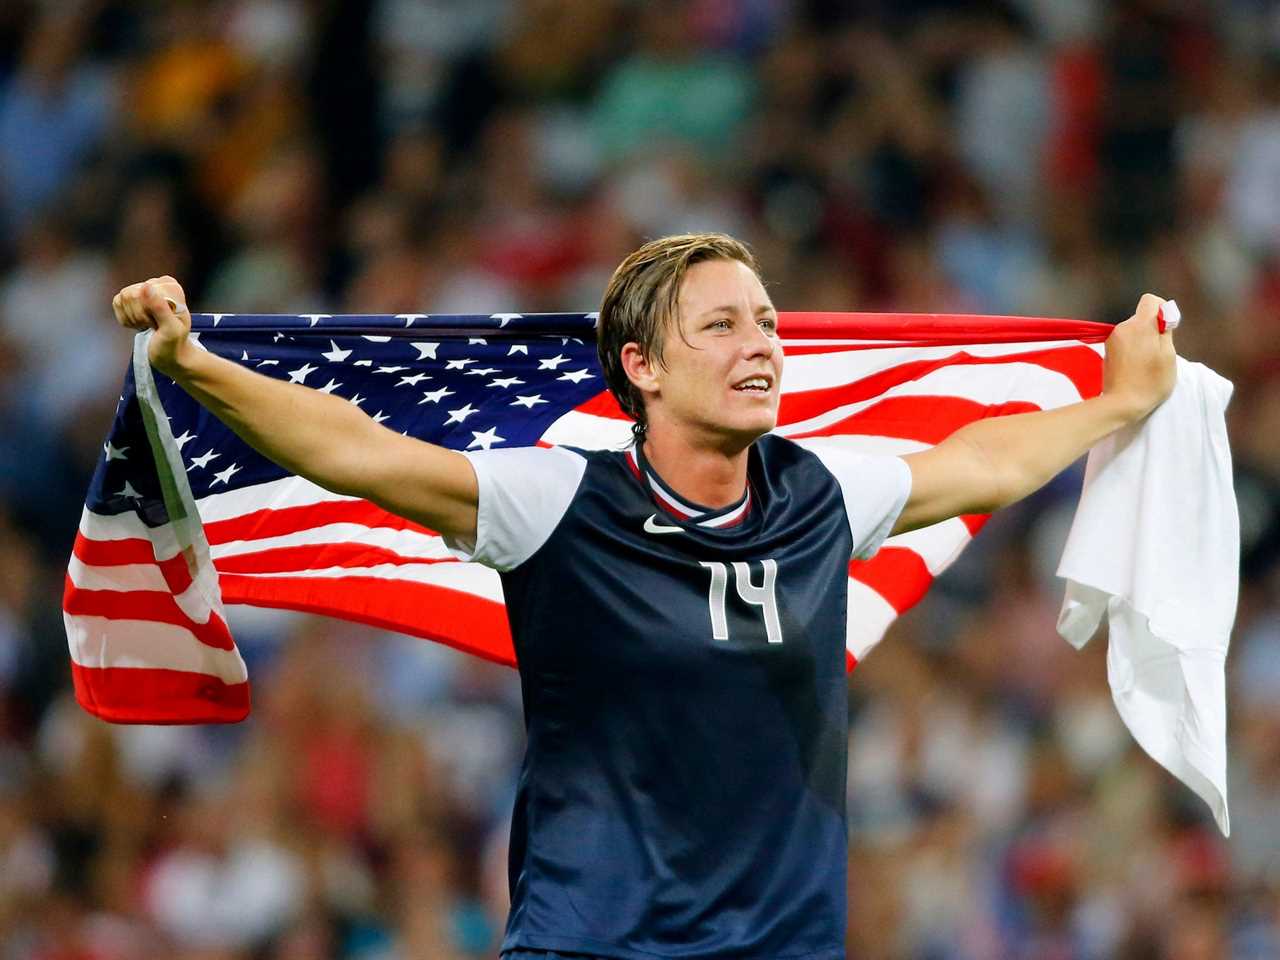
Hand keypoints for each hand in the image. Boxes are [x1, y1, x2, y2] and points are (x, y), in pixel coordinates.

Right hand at [112, 276, 193, 375]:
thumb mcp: (171, 330)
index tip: (159, 324)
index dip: (146, 312)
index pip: (142, 291)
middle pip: (130, 294)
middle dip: (139, 316)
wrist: (169, 355)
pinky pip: (117, 303)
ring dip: (133, 319)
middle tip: (154, 326)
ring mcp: (143, 290)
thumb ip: (160, 308)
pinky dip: (125, 319)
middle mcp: (157, 284)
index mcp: (170, 286)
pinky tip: (139, 324)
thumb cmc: (174, 344)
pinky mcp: (131, 299)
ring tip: (149, 326)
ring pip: (122, 299)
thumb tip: (146, 286)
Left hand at [1101, 293, 1176, 421]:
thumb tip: (1164, 313)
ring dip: (1142, 341)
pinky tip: (1136, 367)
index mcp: (1139, 326)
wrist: (1121, 403)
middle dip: (1152, 330)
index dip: (1162, 309)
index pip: (1149, 301)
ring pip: (1133, 331)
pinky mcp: (1107, 351)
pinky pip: (1125, 342)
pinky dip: (1132, 350)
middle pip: (1142, 318)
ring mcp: (1112, 340)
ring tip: (1146, 363)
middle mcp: (1122, 328)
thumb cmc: (1150, 381)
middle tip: (1158, 353)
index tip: (1167, 327)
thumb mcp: (1168, 355)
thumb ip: (1165, 330)